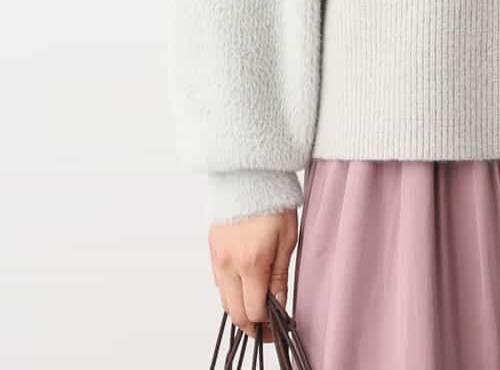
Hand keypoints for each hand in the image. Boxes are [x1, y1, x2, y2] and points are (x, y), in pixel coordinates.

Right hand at [209, 209, 298, 343]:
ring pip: (224, 300)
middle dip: (251, 325)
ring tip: (259, 305)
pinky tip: (246, 284)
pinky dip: (231, 291)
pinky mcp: (212, 250)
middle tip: (268, 326)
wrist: (249, 173)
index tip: (278, 325)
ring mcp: (217, 257)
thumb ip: (280, 277)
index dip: (267, 324)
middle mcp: (229, 264)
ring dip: (240, 308)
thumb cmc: (274, 202)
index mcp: (251, 262)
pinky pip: (219, 282)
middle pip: (235, 312)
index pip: (254, 311)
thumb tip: (279, 306)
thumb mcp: (287, 240)